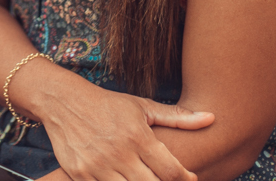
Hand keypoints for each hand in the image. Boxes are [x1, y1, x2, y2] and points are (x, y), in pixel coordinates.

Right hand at [36, 75, 211, 180]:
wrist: (63, 102)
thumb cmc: (107, 104)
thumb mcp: (142, 107)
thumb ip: (177, 118)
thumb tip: (212, 118)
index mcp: (137, 136)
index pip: (170, 171)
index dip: (185, 179)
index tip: (190, 178)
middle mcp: (119, 153)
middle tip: (166, 178)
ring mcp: (98, 166)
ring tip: (144, 177)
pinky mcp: (80, 174)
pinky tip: (123, 179)